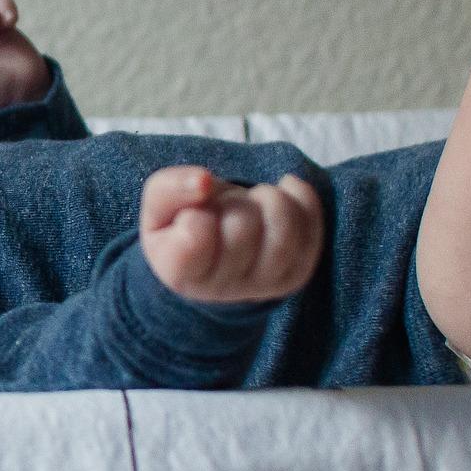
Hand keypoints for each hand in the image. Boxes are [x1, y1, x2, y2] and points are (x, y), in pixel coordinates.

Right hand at [139, 166, 324, 304]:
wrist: (210, 259)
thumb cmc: (180, 228)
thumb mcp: (158, 208)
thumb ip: (169, 189)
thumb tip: (204, 181)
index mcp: (180, 271)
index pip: (197, 234)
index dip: (197, 213)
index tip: (193, 217)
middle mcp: (222, 288)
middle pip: (242, 226)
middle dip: (235, 202)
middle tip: (225, 207)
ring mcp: (263, 285)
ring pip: (284, 233)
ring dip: (271, 199)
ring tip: (257, 198)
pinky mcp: (294, 275)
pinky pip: (312, 231)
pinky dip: (302, 198)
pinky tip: (286, 190)